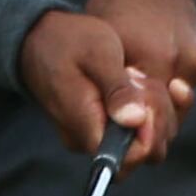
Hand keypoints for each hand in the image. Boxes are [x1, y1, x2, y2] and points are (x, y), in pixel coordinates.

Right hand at [16, 0, 195, 167]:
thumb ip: (117, 88)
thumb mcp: (97, 54)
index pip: (131, 156)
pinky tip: (140, 80)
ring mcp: (94, 137)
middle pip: (144, 153)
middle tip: (138, 76)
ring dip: (154, 108)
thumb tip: (135, 121)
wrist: (37, 39)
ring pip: (145, 142)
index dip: (151, 130)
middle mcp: (89, 142)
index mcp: (86, 127)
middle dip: (157, 115)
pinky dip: (149, 108)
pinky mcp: (101, 129)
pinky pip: (136, 132)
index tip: (145, 91)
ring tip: (132, 74)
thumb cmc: (67, 41)